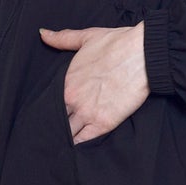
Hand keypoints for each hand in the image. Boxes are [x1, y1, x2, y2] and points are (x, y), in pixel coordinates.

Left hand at [39, 22, 148, 143]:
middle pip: (55, 120)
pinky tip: (74, 151)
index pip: (48, 103)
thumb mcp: (86, 37)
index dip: (47, 111)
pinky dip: (78, 146)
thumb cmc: (117, 44)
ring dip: (64, 138)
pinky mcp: (103, 123)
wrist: (143, 54)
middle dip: (53, 127)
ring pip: (67, 133)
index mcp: (66, 82)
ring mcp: (87, 113)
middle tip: (49, 136)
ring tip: (60, 147)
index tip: (46, 116)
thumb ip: (62, 38)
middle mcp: (72, 99)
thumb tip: (42, 34)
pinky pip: (84, 141)